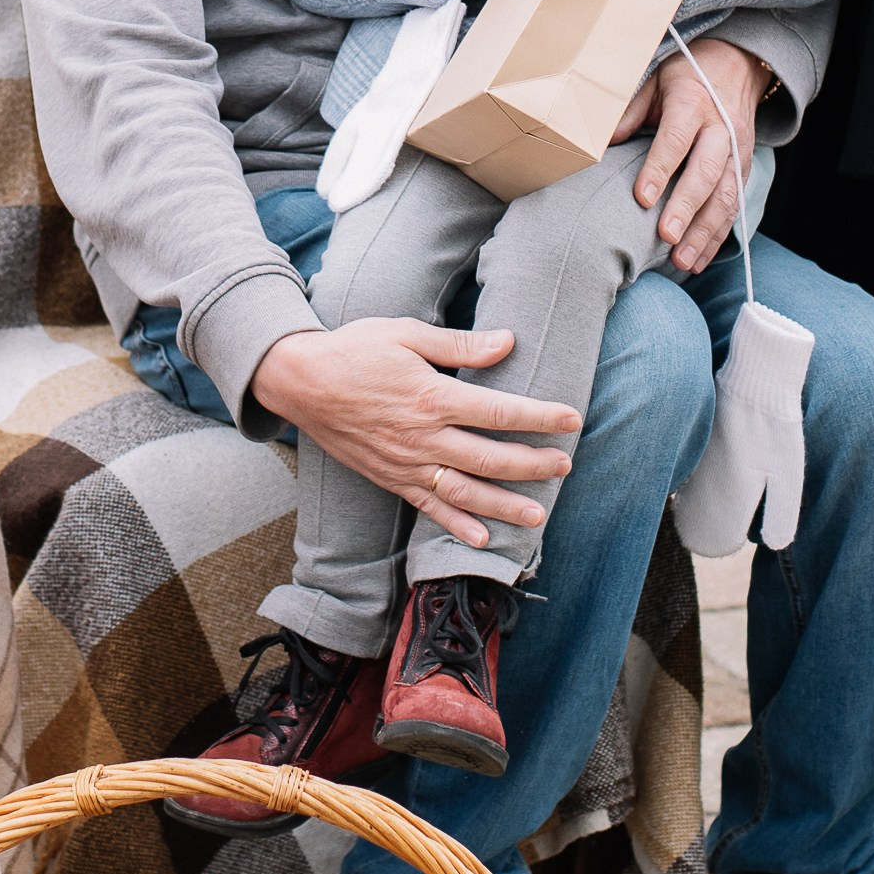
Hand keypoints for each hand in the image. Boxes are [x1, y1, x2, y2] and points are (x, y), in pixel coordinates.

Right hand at [250, 317, 579, 550]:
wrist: (301, 382)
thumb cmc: (355, 350)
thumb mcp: (406, 333)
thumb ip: (460, 345)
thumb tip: (508, 342)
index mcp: (432, 396)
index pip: (499, 410)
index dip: (539, 416)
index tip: (571, 419)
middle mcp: (423, 436)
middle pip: (490, 456)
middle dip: (532, 464)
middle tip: (565, 467)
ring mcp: (406, 462)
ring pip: (465, 491)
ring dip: (503, 505)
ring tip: (537, 515)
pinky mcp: (391, 478)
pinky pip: (428, 506)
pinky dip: (455, 525)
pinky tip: (481, 539)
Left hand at [612, 35, 769, 276]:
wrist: (735, 67)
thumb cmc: (684, 77)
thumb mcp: (654, 81)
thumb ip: (630, 111)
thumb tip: (602, 142)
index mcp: (693, 103)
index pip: (677, 138)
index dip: (659, 168)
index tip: (641, 198)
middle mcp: (721, 129)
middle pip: (707, 172)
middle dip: (687, 207)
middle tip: (666, 237)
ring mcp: (738, 152)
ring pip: (726, 197)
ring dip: (705, 232)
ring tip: (682, 262)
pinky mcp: (745, 170)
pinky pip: (735, 208)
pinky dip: (717, 238)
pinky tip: (699, 262)